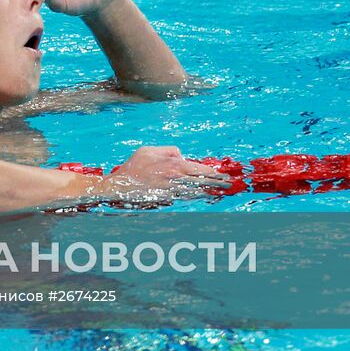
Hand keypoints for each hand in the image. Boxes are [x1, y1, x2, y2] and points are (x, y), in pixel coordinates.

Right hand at [102, 146, 228, 201]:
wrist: (120, 187)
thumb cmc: (133, 168)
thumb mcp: (147, 150)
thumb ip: (167, 149)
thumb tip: (181, 155)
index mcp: (172, 165)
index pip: (199, 169)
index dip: (214, 172)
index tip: (224, 174)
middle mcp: (175, 179)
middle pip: (202, 181)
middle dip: (217, 183)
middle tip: (229, 185)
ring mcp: (173, 192)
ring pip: (197, 192)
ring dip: (210, 192)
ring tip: (221, 191)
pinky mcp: (168, 200)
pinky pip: (186, 199)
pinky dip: (197, 198)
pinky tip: (205, 197)